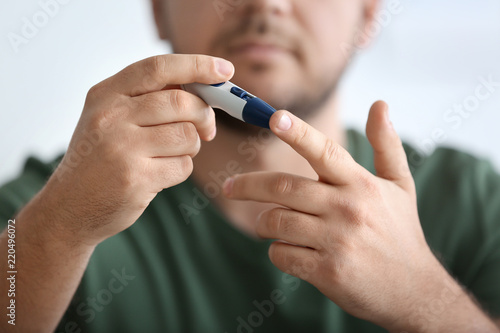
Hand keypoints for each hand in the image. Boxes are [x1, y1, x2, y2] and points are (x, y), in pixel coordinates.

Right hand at [44, 54, 233, 245]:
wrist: (70, 207)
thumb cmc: (99, 158)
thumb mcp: (109, 117)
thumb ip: (147, 99)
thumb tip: (203, 91)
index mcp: (105, 94)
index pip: (158, 68)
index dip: (197, 66)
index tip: (224, 70)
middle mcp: (111, 117)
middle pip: (181, 103)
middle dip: (204, 115)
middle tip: (206, 128)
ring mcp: (122, 148)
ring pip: (188, 135)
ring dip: (191, 146)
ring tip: (172, 154)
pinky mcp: (136, 178)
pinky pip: (183, 166)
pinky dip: (181, 168)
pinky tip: (160, 173)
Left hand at [222, 102, 449, 329]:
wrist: (413, 290)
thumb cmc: (400, 232)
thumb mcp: (401, 186)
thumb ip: (386, 145)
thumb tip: (380, 104)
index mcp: (360, 184)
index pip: (324, 152)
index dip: (298, 133)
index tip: (274, 117)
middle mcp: (347, 209)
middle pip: (283, 188)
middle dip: (247, 185)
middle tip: (228, 187)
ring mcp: (336, 241)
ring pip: (276, 222)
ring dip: (264, 223)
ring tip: (268, 224)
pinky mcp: (327, 271)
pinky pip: (281, 254)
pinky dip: (276, 251)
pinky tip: (289, 251)